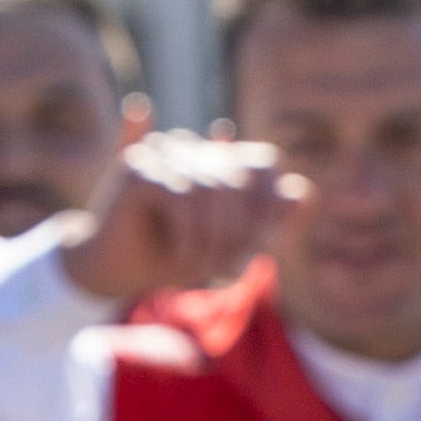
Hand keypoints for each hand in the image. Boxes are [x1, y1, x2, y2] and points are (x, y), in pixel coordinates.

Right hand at [58, 134, 294, 306]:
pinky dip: (187, 234)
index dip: (268, 206)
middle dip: (239, 231)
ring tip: (202, 267)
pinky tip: (180, 256)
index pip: (266, 164)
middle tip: (226, 268)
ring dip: (212, 238)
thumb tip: (305, 192)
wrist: (115, 272)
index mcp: (215, 158)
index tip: (259, 248)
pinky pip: (182, 197)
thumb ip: (267, 218)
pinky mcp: (138, 167)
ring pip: (211, 190)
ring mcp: (163, 152)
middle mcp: (191, 147)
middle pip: (240, 182)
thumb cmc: (174, 256)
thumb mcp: (231, 244)